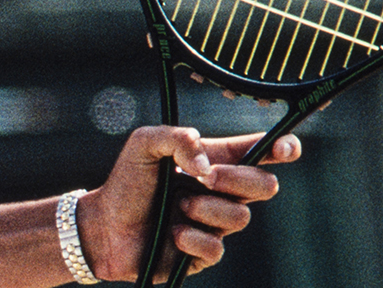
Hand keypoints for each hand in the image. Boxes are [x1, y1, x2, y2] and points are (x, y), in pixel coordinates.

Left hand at [76, 126, 301, 282]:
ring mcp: (215, 224)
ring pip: (240, 216)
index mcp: (211, 161)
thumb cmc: (125, 182)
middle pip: (265, 185)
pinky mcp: (205, 253)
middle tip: (204, 178)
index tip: (289, 147)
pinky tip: (171, 233)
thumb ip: (177, 139)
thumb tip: (207, 166)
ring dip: (204, 209)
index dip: (280, 147)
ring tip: (176, 206)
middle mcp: (220, 192)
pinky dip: (189, 237)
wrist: (104, 226)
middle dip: (239, 179)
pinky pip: (216, 247)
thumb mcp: (143, 144)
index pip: (256, 152)